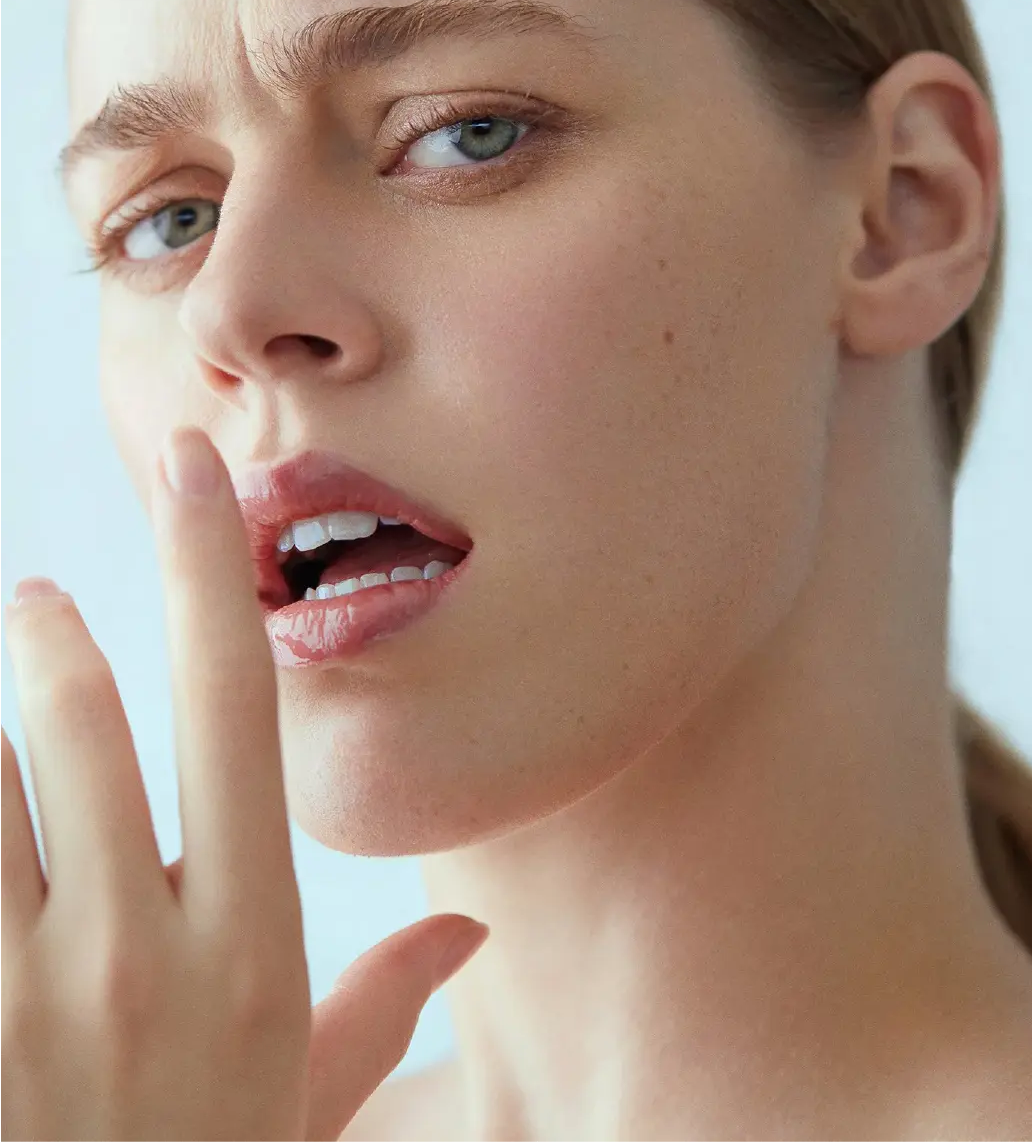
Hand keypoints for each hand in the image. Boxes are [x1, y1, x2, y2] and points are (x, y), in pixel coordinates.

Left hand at [0, 426, 487, 1141]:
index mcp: (244, 945)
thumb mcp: (298, 1111)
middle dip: (52, 636)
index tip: (189, 472)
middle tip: (33, 604)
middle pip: (81, 715)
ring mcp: (21, 992)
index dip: (209, 570)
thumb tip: (468, 929)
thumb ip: (381, 1011)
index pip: (235, 704)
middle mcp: (134, 952)